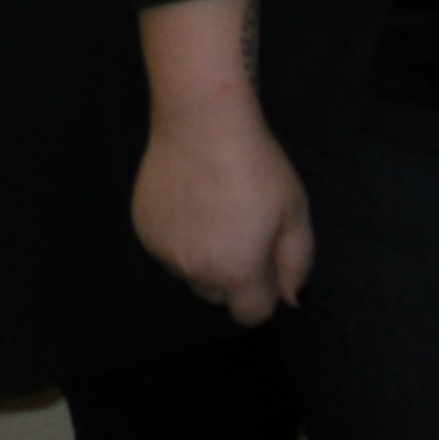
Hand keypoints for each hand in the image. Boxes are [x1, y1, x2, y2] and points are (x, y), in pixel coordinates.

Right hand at [132, 98, 314, 327]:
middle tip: (246, 229)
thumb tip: (291, 300)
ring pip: (190, 271)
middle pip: (218, 295)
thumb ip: (296, 262)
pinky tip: (192, 199)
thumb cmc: (258, 167)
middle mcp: (194, 271)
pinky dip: (180, 236)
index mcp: (235, 272)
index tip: (270, 261)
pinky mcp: (142, 229)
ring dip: (205, 256)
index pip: (251, 315)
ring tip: (217, 209)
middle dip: (234, 276)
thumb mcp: (295, 211)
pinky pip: (167, 248)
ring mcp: (161, 252)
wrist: (202, 124)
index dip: (265, 293)